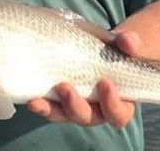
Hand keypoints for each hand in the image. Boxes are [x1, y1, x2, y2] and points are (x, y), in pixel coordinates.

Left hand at [25, 32, 140, 128]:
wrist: (102, 47)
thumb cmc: (119, 51)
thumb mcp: (127, 45)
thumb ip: (130, 43)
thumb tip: (128, 43)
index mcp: (119, 103)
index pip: (118, 114)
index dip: (112, 103)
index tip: (105, 82)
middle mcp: (96, 111)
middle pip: (86, 118)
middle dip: (75, 106)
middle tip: (65, 86)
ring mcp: (75, 106)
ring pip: (63, 115)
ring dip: (50, 109)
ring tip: (37, 100)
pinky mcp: (58, 100)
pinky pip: (48, 106)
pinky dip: (39, 103)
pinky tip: (29, 97)